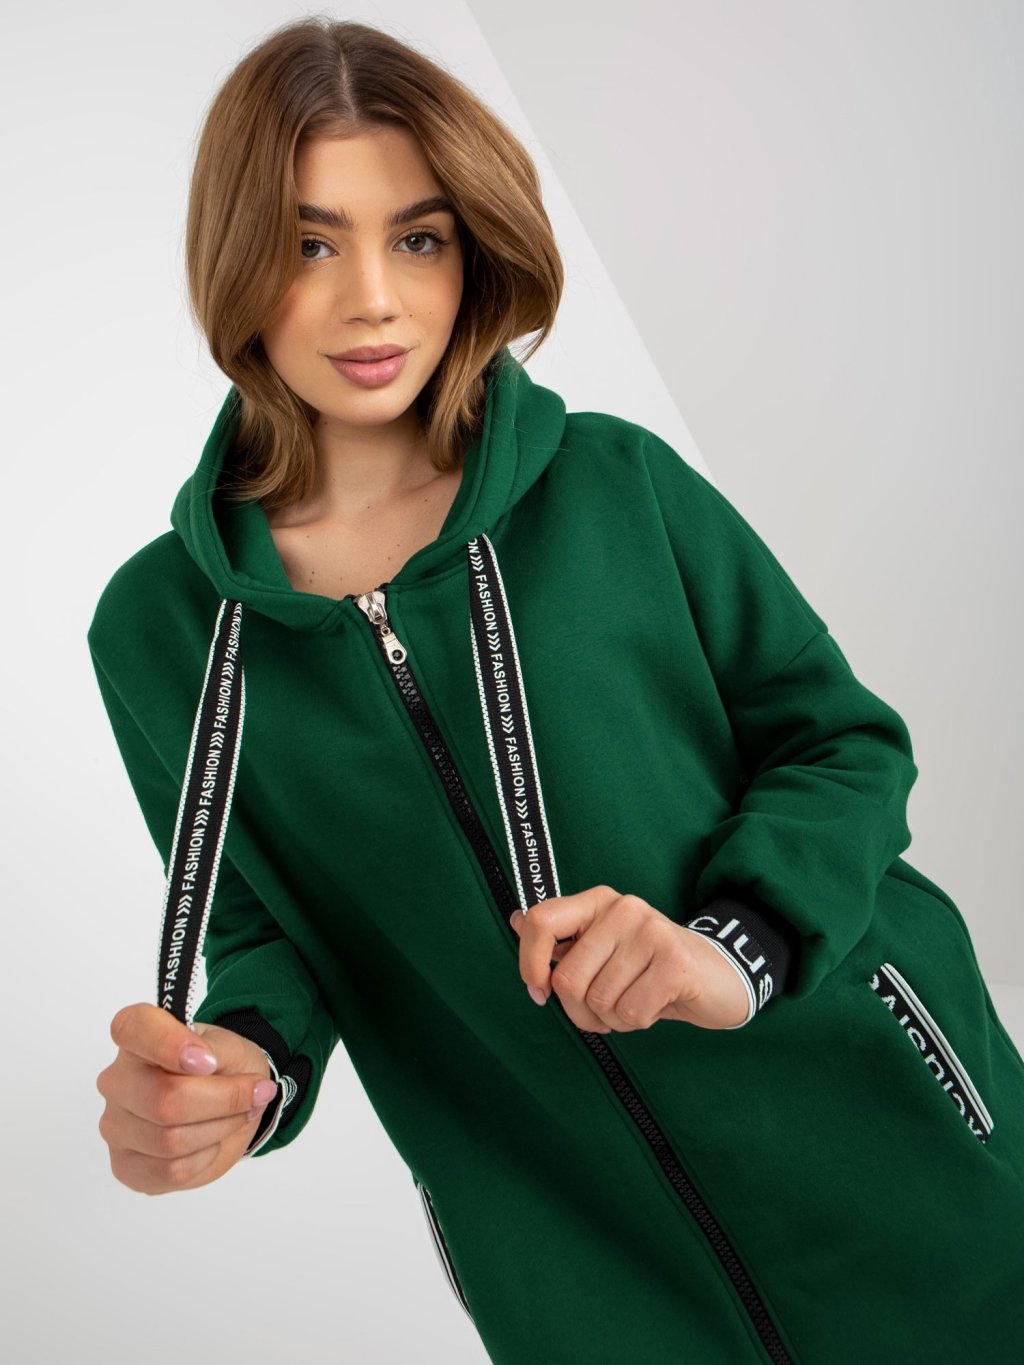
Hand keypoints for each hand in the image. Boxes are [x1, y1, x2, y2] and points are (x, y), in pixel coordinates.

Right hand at [96, 1002, 277, 1193]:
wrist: (227, 1103)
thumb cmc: (221, 1067)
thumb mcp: (231, 1048)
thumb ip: (217, 1050)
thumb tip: (204, 1064)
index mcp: (136, 1039)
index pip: (133, 1028)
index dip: (170, 1043)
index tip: (209, 1060)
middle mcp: (116, 1081)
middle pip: (165, 1100)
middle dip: (225, 1100)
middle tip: (255, 1092)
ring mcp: (116, 1126)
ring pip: (171, 1141)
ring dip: (221, 1128)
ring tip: (236, 1115)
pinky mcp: (125, 1166)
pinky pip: (171, 1171)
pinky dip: (205, 1156)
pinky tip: (210, 1140)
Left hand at [510, 885, 749, 1032]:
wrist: (718, 977)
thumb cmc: (650, 969)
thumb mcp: (605, 949)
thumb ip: (564, 938)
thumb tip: (516, 920)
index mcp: (598, 901)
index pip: (541, 921)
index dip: (529, 963)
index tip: (540, 991)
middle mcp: (622, 908)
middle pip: (567, 978)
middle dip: (581, 1011)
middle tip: (605, 1011)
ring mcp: (651, 931)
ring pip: (599, 1001)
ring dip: (612, 1019)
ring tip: (635, 1003)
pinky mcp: (675, 962)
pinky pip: (630, 1013)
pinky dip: (637, 1023)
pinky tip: (655, 1006)